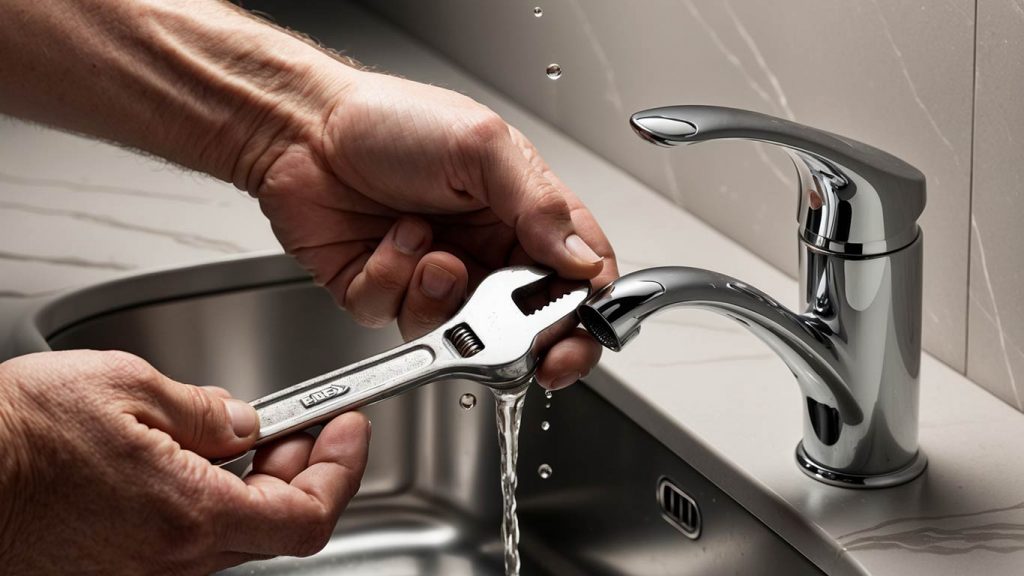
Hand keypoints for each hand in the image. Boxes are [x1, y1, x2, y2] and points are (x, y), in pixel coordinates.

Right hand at [0, 351, 369, 573]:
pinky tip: (194, 458)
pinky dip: (214, 496)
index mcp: (190, 512)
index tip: (349, 430)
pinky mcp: (117, 568)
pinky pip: (190, 536)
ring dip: (260, 481)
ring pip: (236, 530)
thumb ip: (206, 409)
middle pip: (278, 523)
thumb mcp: (129, 387)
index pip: (308, 514)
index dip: (343, 470)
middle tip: (306, 423)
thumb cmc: (17, 435)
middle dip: (305, 466)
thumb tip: (243, 421)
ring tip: (245, 432)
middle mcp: (172, 558)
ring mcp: (143, 569)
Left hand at [255, 70, 617, 388]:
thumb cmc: (392, 119)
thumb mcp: (482, 146)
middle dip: (516, 336)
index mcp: (521, 214)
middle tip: (509, 335)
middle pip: (525, 322)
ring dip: (442, 297)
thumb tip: (581, 262)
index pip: (577, 275)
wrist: (303, 125)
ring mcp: (435, 276)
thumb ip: (539, 206)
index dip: (585, 314)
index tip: (573, 339)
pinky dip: (392, 282)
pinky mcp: (386, 292)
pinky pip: (399, 319)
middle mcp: (484, 251)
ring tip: (427, 250)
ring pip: (460, 332)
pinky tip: (387, 241)